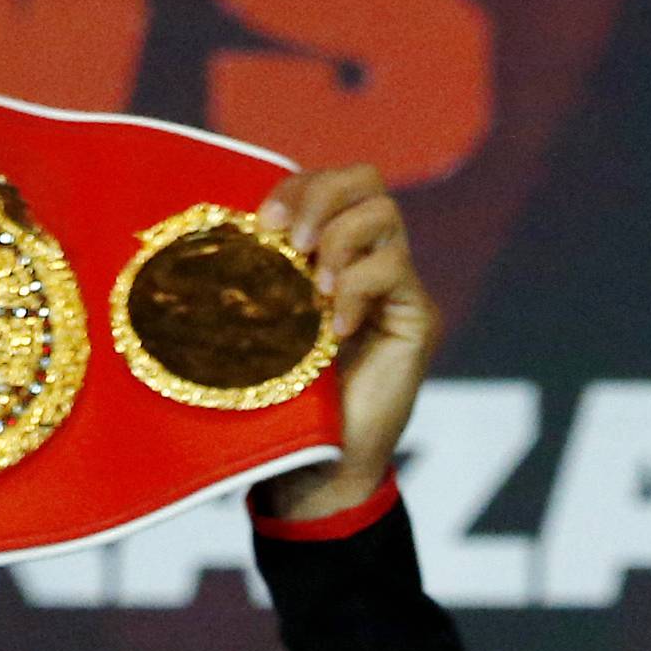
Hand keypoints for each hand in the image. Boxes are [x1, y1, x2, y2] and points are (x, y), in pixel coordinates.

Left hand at [251, 167, 439, 524]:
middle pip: (366, 180)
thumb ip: (262, 271)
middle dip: (320, 198)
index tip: (263, 224)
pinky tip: (336, 328)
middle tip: (290, 244)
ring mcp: (399, 290)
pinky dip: (358, 288)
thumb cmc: (282, 403)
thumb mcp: (261, 323)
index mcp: (334, 254)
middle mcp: (372, 262)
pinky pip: (395, 269)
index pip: (330, 184)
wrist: (318, 469)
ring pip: (385, 216)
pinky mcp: (417, 319)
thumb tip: (233, 223)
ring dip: (338, 241)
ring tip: (314, 290)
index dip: (297, 189)